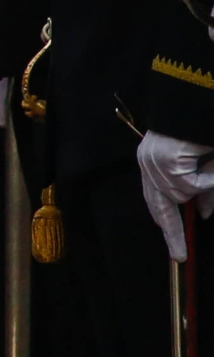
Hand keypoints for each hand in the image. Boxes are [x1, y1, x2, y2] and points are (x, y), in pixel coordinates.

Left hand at [142, 131, 213, 259]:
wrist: (195, 100)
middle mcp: (148, 162)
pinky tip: (207, 161)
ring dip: (203, 186)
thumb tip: (202, 214)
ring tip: (206, 162)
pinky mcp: (166, 164)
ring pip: (181, 195)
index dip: (166, 219)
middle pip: (159, 206)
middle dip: (172, 233)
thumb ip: (204, 190)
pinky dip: (207, 179)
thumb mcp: (205, 166)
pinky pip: (192, 186)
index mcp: (152, 161)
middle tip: (180, 256)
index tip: (172, 238)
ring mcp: (154, 163)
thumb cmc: (200, 131)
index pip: (154, 197)